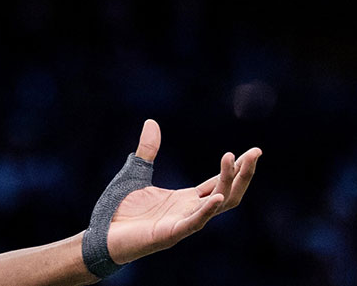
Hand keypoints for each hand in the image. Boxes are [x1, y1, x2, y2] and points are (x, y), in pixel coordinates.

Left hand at [105, 119, 260, 264]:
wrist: (101, 234)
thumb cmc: (118, 209)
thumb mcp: (136, 172)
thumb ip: (147, 150)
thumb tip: (151, 121)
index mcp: (185, 199)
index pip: (219, 181)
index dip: (236, 167)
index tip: (253, 152)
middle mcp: (189, 210)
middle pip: (227, 192)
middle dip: (243, 173)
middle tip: (256, 152)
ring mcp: (182, 223)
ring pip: (217, 205)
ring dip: (228, 182)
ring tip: (235, 160)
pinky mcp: (170, 234)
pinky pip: (194, 222)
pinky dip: (207, 210)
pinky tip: (218, 195)